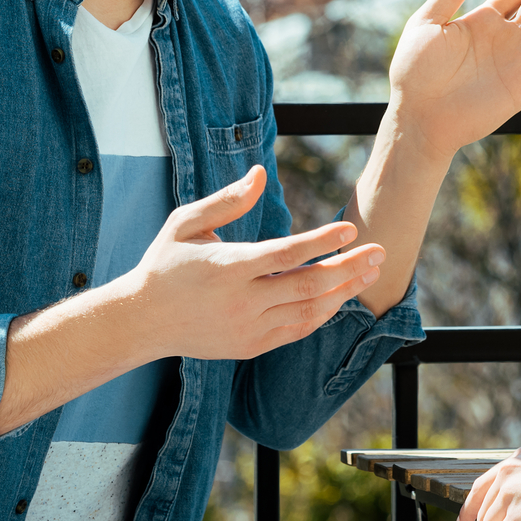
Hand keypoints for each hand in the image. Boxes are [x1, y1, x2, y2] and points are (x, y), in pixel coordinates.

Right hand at [125, 166, 384, 361]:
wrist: (140, 322)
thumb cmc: (164, 264)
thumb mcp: (185, 224)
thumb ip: (226, 200)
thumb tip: (260, 173)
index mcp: (226, 268)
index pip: (284, 254)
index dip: (321, 242)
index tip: (350, 228)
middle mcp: (240, 302)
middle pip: (307, 286)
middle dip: (348, 268)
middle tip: (380, 250)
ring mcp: (247, 329)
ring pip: (308, 312)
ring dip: (344, 292)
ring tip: (370, 271)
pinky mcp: (250, 347)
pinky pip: (296, 330)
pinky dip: (322, 314)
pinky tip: (342, 295)